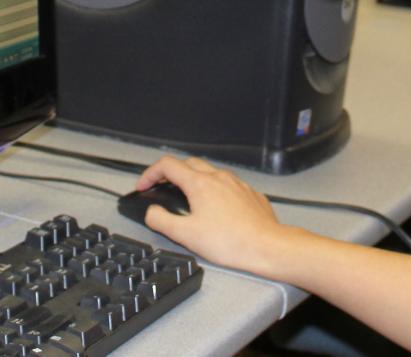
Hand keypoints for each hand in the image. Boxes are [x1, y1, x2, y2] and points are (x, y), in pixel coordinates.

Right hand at [133, 155, 292, 277]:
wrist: (267, 247)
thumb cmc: (231, 242)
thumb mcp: (186, 235)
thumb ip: (162, 221)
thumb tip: (151, 213)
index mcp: (200, 184)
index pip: (167, 165)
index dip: (150, 174)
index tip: (144, 186)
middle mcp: (219, 178)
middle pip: (188, 164)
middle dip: (171, 174)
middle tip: (162, 189)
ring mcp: (236, 184)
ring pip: (210, 173)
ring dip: (193, 181)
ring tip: (188, 200)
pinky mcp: (249, 194)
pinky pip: (227, 185)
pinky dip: (214, 191)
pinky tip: (215, 210)